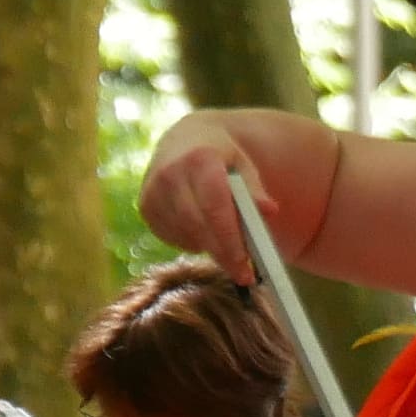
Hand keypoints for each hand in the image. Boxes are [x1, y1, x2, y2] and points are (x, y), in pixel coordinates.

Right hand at [139, 115, 267, 266]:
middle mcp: (171, 172)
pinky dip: (192, 241)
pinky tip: (203, 231)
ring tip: (226, 243)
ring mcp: (153, 190)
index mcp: (200, 158)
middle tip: (243, 274)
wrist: (184, 141)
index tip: (245, 266)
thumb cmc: (222, 159)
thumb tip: (268, 211)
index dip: (229, 238)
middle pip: (198, 224)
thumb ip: (254, 190)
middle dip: (222, 253)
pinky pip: (172, 236)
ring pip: (185, 234)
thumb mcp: (243, 166)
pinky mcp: (146, 206)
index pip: (215, 205)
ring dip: (209, 246)